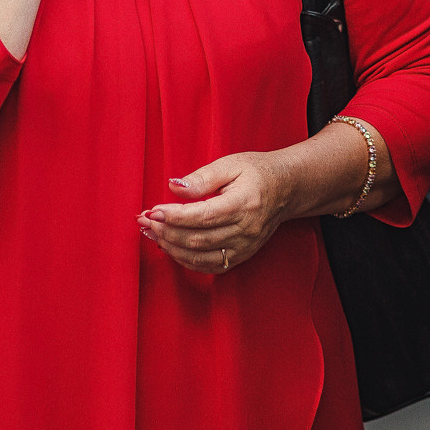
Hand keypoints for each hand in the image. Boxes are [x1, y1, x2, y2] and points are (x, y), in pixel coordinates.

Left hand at [137, 152, 293, 273]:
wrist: (286, 189)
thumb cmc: (257, 172)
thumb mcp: (230, 164)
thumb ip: (202, 177)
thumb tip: (173, 188)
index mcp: (244, 204)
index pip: (203, 216)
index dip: (174, 217)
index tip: (152, 210)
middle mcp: (245, 230)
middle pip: (198, 239)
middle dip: (165, 232)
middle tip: (143, 220)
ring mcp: (245, 247)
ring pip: (200, 256)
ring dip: (170, 247)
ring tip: (150, 233)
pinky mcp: (241, 256)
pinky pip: (209, 266)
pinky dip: (186, 260)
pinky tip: (169, 246)